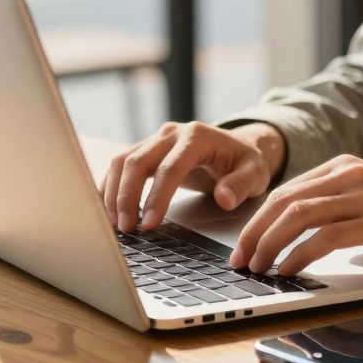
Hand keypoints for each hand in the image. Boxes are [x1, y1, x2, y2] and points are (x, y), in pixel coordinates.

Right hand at [99, 121, 285, 232]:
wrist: (237, 147)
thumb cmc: (245, 162)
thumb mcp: (255, 173)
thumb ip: (240, 185)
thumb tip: (224, 198)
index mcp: (197, 136)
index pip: (170, 167)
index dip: (157, 196)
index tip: (150, 224)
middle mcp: (171, 133)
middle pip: (137, 161)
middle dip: (127, 197)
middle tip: (126, 229)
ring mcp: (155, 139)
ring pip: (122, 162)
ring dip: (114, 193)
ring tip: (116, 224)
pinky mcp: (146, 149)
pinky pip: (120, 165)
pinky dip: (110, 186)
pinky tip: (107, 209)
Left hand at [230, 154, 362, 275]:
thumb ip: (342, 208)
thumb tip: (302, 238)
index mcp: (345, 167)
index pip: (286, 191)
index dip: (258, 219)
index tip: (243, 244)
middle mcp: (350, 175)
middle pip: (283, 201)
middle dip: (254, 233)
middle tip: (240, 260)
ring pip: (297, 216)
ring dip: (269, 245)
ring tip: (257, 269)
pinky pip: (323, 237)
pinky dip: (298, 255)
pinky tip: (287, 270)